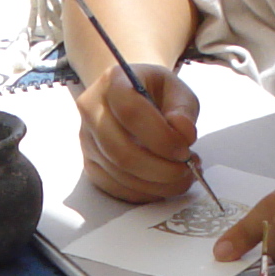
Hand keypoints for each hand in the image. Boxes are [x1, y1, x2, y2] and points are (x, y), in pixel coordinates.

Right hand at [75, 61, 202, 202]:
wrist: (132, 96)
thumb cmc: (155, 92)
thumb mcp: (176, 90)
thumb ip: (184, 110)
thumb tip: (184, 135)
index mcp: (113, 82)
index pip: (130, 113)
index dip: (161, 137)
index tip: (185, 149)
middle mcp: (92, 111)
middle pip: (120, 151)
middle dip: (161, 169)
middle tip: (187, 169)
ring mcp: (87, 140)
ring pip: (119, 174)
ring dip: (157, 184)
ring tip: (183, 176)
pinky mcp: (90, 164)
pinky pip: (115, 188)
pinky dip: (145, 192)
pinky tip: (164, 185)